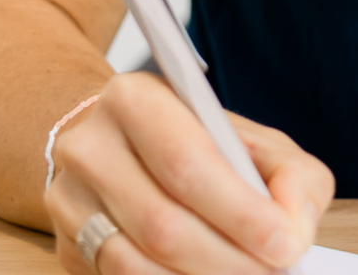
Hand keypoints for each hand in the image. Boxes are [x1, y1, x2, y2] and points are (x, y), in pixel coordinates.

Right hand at [47, 70, 336, 274]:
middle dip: (229, 261)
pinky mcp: (66, 246)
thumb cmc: (194, 142)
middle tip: (272, 272)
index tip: (284, 244)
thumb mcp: (251, 138)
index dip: (240, 213)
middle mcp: (89, 147)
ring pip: (136, 264)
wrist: (118, 143)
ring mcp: (69, 200)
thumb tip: (292, 229)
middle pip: (162, 224)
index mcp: (134, 100)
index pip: (187, 164)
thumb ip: (290, 175)